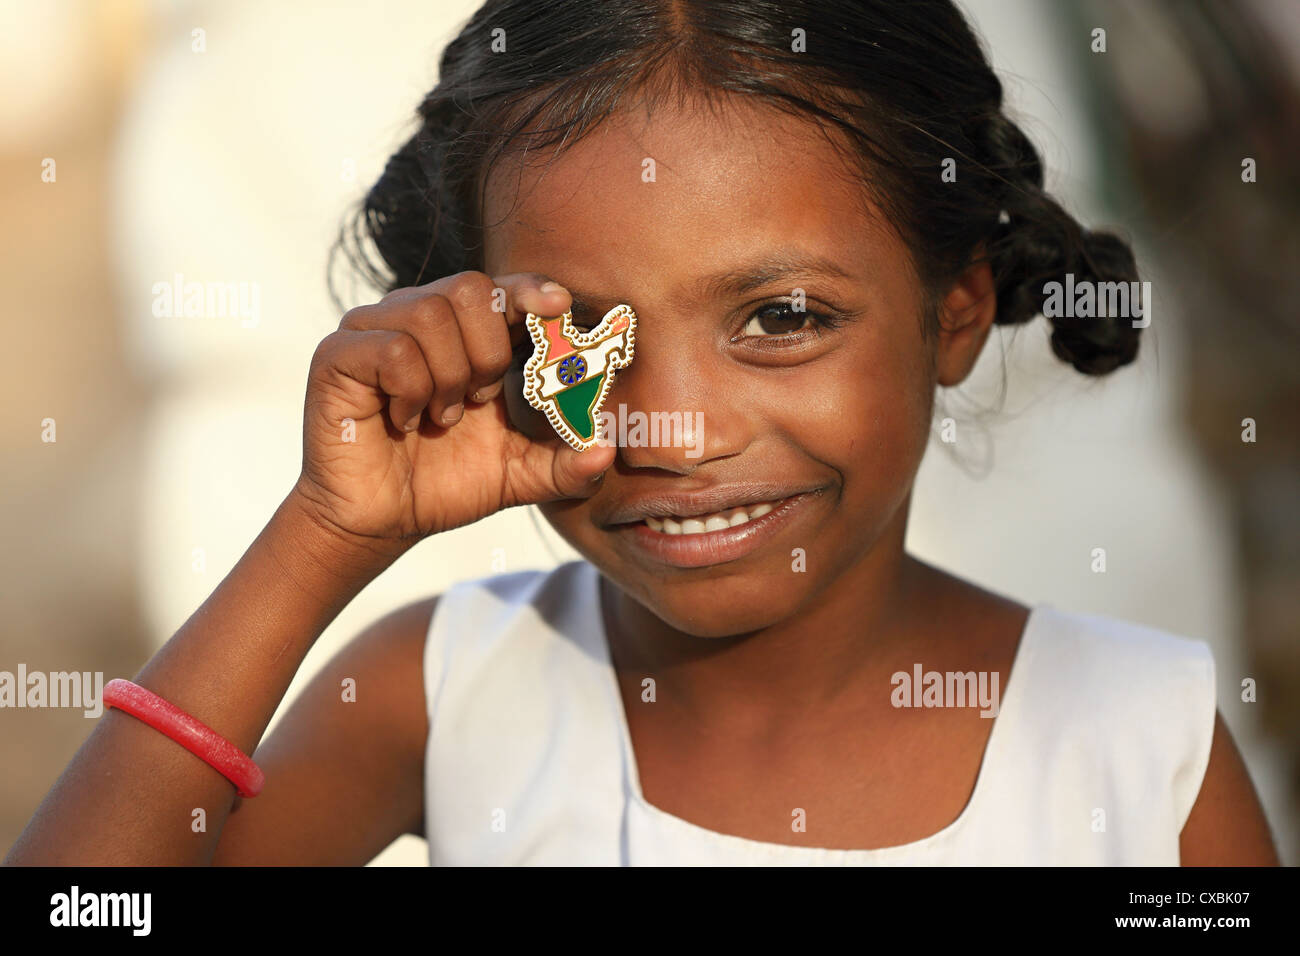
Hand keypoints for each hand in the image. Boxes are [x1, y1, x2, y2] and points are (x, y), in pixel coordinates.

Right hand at [291, 272, 613, 548]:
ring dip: (449, 377)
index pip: (504, 288)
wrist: (382, 522)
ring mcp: (375, 330)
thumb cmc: (445, 484)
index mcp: (467, 335)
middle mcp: (420, 318)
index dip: (532, 289)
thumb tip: (608, 450)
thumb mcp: (519, 476)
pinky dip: (411, 390)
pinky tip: (406, 420)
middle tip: (480, 399)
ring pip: (432, 314)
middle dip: (489, 351)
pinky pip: (392, 348)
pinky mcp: (338, 355)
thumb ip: (566, 464)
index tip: (561, 306)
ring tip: (441, 415)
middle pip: (470, 289)